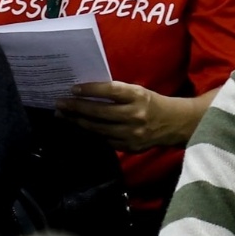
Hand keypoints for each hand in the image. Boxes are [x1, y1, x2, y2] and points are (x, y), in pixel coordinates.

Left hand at [56, 81, 193, 151]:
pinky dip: (90, 133)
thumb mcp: (137, 92)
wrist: (174, 124)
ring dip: (78, 122)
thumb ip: (116, 93)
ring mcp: (132, 133)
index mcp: (138, 96)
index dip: (90, 90)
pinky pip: (104, 140)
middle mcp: (135, 115)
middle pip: (99, 112)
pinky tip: (79, 127)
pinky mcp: (130, 147)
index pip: (109, 91)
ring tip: (64, 116)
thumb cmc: (151, 103)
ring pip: (98, 129)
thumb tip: (85, 93)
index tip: (73, 89)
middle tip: (60, 104)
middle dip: (76, 108)